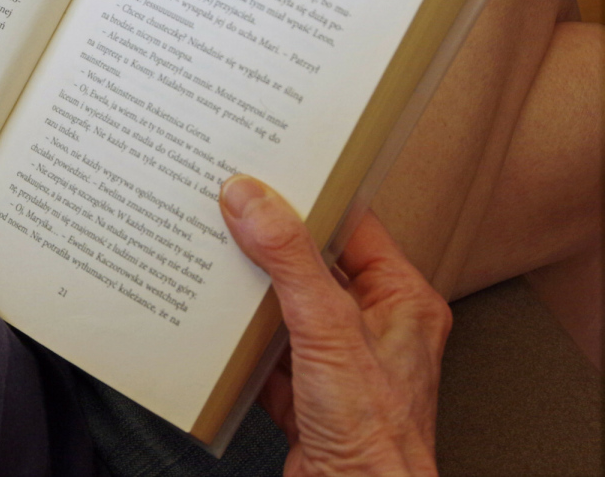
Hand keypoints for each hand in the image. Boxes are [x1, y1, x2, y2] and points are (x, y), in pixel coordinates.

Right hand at [220, 175, 450, 476]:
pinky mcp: (304, 394)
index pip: (353, 227)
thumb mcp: (328, 330)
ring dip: (248, 293)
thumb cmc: (374, 437)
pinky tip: (213, 327)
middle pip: (310, 265)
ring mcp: (337, 362)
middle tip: (227, 210)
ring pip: (283, 308)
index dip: (310, 199)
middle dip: (267, 244)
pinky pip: (264, 352)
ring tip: (211, 258)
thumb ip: (290, 260)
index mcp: (401, 301)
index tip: (267, 174)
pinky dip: (237, 342)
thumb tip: (253, 199)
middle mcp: (372, 327)